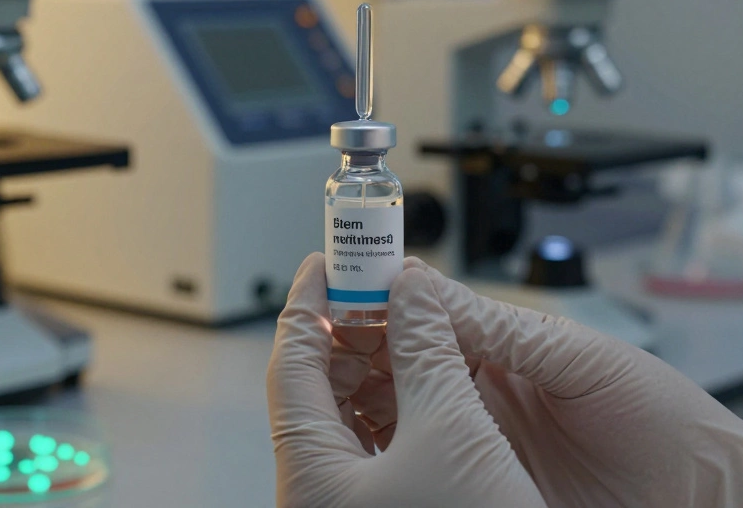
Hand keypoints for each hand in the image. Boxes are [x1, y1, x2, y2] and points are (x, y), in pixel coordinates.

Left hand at [266, 253, 547, 507]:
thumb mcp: (451, 429)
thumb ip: (425, 348)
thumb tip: (408, 289)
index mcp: (307, 473)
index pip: (290, 360)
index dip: (309, 300)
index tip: (328, 258)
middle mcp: (313, 494)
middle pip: (315, 387)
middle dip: (348, 329)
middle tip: (381, 285)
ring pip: (346, 417)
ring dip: (377, 366)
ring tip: (410, 324)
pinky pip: (371, 446)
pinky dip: (395, 406)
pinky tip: (426, 381)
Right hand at [341, 257, 742, 507]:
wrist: (706, 496)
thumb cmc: (663, 420)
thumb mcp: (578, 357)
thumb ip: (499, 327)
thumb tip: (423, 285)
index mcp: (506, 350)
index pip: (427, 315)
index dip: (384, 296)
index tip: (344, 279)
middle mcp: (483, 395)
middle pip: (400, 361)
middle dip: (357, 340)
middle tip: (319, 328)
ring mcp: (479, 446)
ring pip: (399, 411)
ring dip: (360, 389)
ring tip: (326, 374)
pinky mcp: (481, 490)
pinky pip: (421, 464)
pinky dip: (384, 445)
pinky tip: (360, 433)